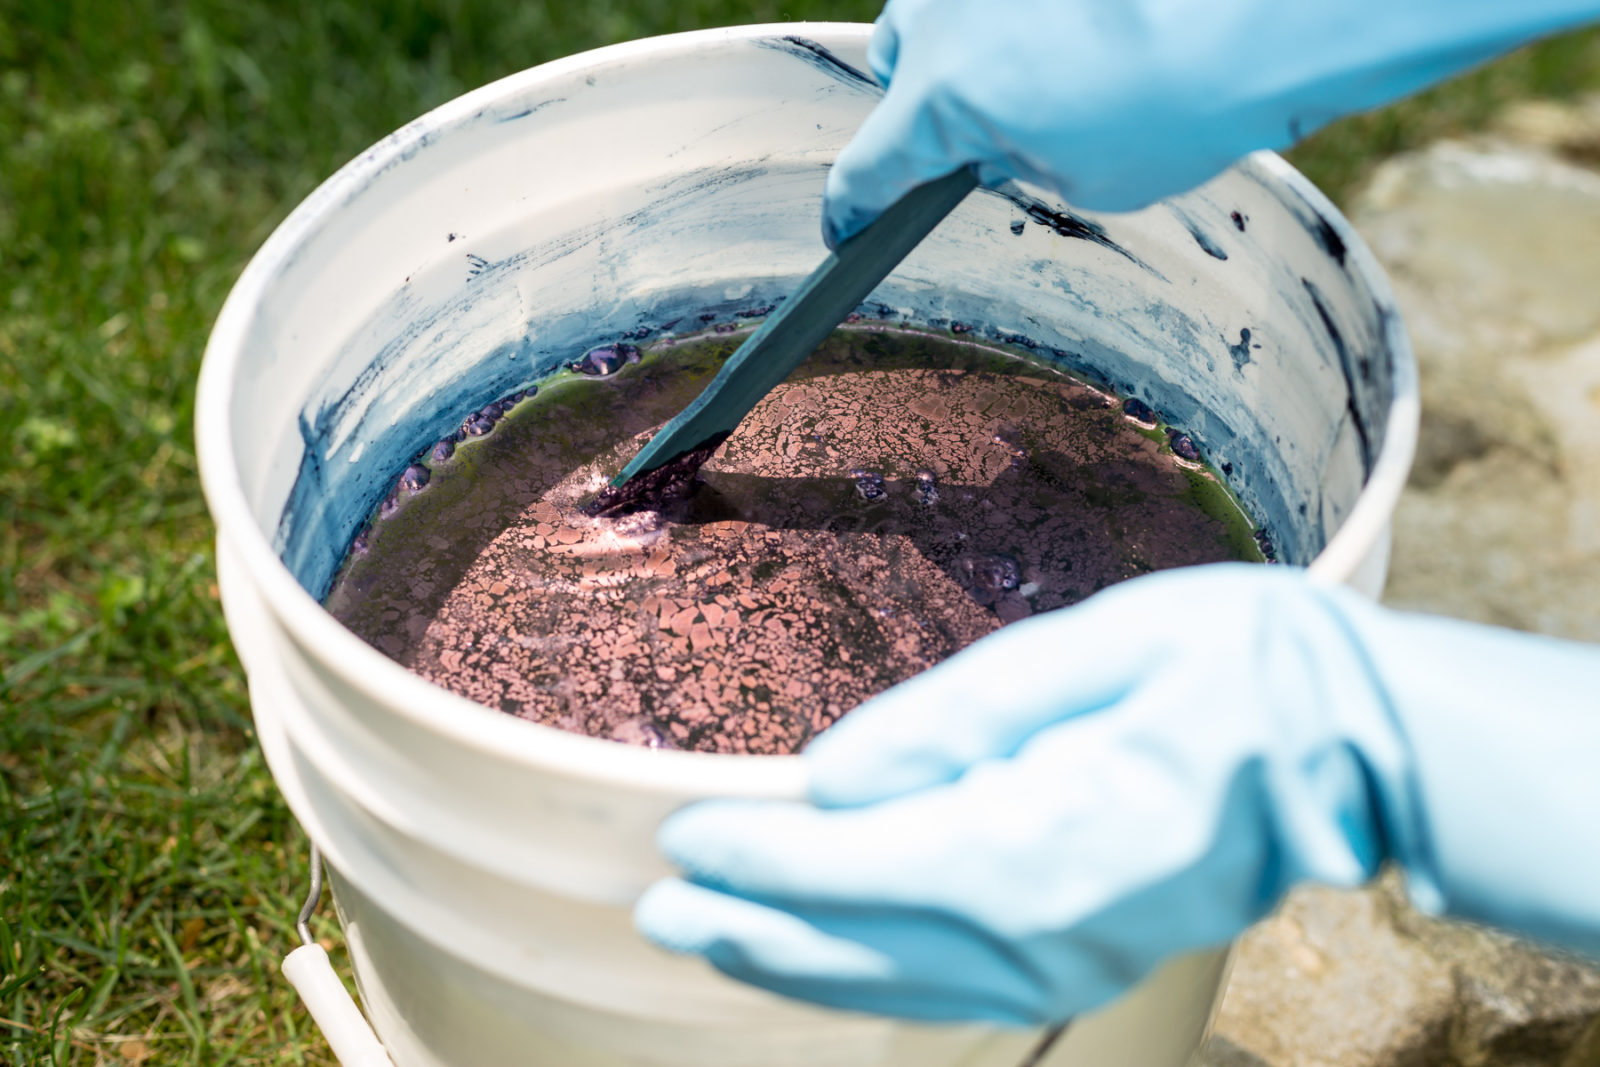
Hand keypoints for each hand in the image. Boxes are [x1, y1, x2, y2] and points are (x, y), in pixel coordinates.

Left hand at [634, 565, 1427, 1022]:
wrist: (1356, 745)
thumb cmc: (1236, 667)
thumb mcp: (1089, 651)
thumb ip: (950, 724)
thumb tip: (830, 776)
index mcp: (1039, 843)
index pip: (855, 863)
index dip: (759, 854)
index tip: (681, 834)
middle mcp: (1044, 934)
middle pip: (857, 946)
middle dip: (750, 925)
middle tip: (662, 904)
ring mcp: (1069, 964)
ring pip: (895, 986)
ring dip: (794, 963)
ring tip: (715, 935)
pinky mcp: (1084, 964)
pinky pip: (948, 992)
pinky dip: (865, 979)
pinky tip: (825, 959)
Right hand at [823, 0, 1599, 245]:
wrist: (1263, 12)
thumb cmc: (1181, 104)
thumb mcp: (1081, 180)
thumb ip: (1013, 163)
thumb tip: (1000, 139)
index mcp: (941, 96)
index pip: (867, 167)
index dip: (853, 208)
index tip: (847, 227)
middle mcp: (944, 15)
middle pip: (895, 62)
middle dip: (928, 98)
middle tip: (996, 131)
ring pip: (943, 7)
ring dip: (974, 41)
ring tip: (1055, 68)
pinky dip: (1024, 10)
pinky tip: (1084, 27)